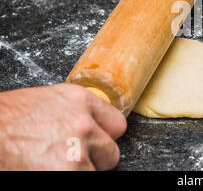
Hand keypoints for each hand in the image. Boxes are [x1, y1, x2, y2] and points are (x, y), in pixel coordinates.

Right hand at [0, 83, 126, 169]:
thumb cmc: (7, 120)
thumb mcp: (49, 102)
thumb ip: (76, 112)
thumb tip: (92, 127)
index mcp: (80, 100)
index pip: (117, 124)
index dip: (105, 137)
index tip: (97, 143)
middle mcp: (84, 124)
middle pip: (111, 151)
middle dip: (94, 158)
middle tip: (69, 157)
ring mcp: (77, 152)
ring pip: (95, 170)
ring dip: (80, 170)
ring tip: (51, 163)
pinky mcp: (70, 173)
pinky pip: (84, 176)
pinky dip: (69, 176)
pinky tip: (47, 170)